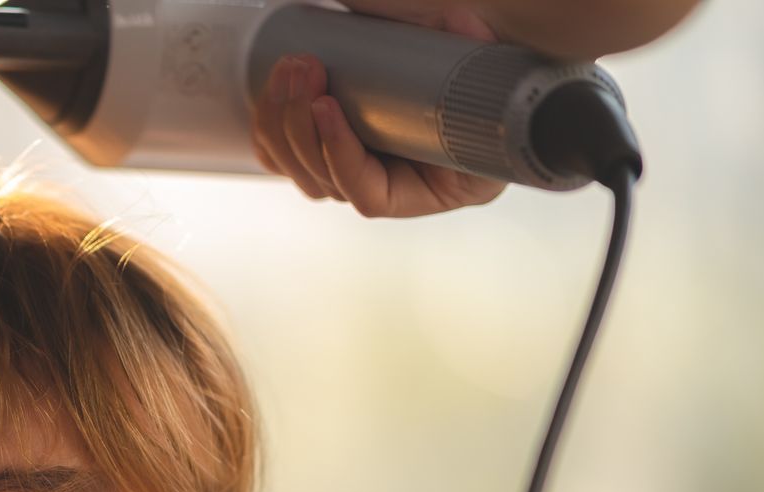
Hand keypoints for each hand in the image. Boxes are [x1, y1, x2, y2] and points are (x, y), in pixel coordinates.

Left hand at [250, 7, 507, 217]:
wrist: (485, 87)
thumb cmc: (490, 85)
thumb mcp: (491, 74)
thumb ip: (474, 53)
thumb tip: (461, 25)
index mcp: (430, 191)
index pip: (367, 194)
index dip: (340, 156)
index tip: (327, 106)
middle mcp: (387, 192)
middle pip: (321, 180)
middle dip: (299, 123)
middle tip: (302, 67)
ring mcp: (353, 177)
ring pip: (298, 168)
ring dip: (281, 117)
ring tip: (292, 64)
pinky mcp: (327, 155)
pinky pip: (286, 156)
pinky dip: (271, 126)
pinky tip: (273, 89)